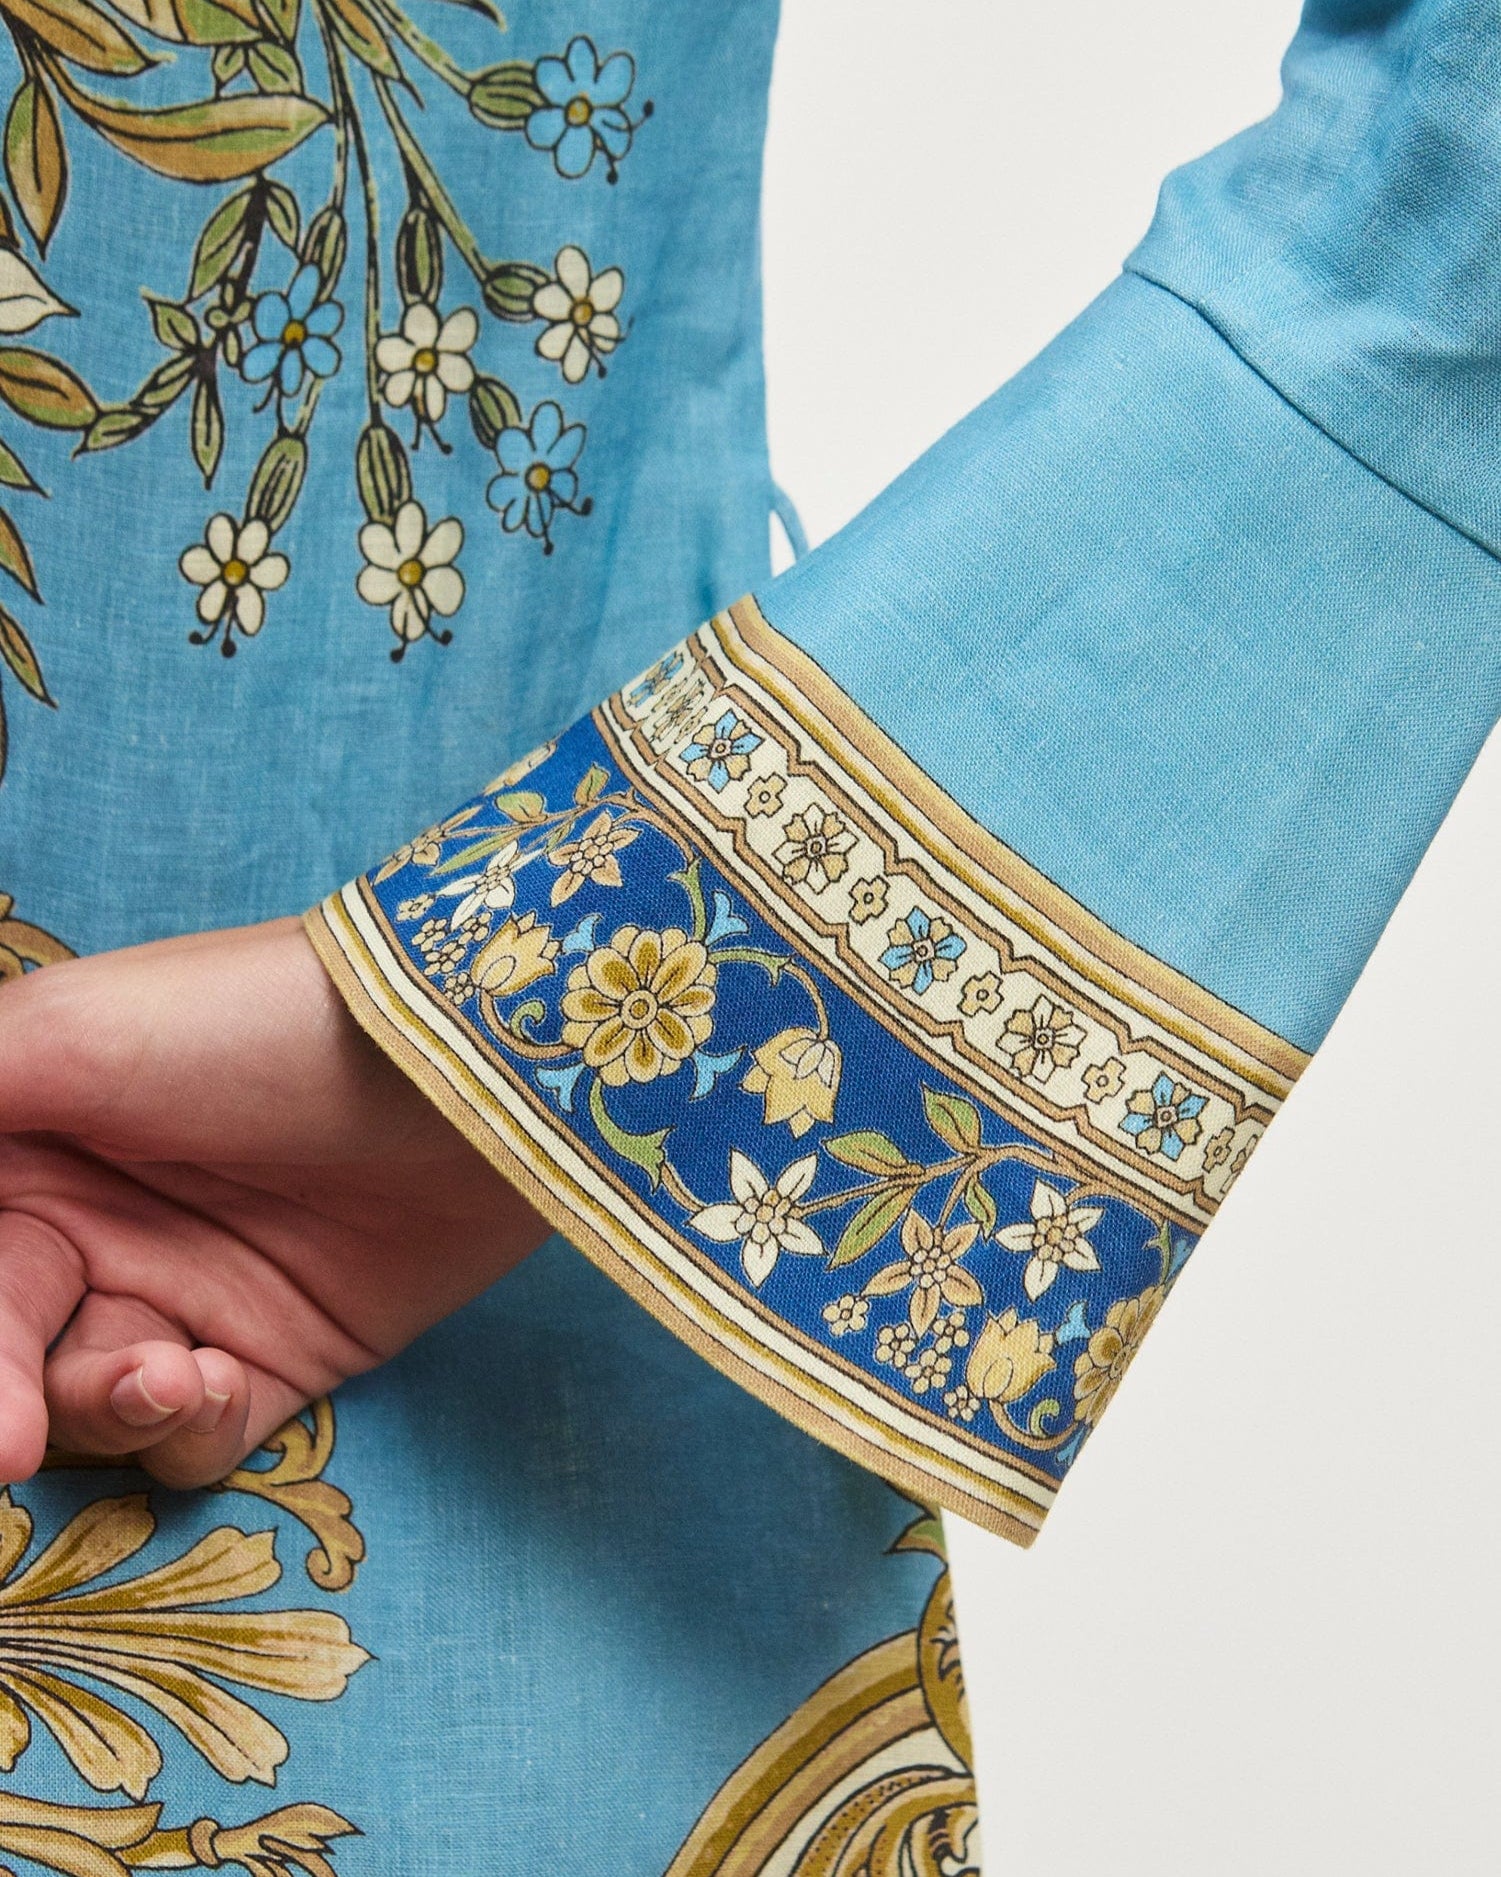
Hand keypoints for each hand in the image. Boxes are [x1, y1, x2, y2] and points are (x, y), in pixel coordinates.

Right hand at [0, 917, 546, 1486]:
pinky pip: (181, 1443)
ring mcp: (180, 1300)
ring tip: (168, 1366)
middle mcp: (90, 1230)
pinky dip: (179, 1430)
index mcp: (25, 1147)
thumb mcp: (61, 1042)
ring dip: (101, 1407)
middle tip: (10, 1437)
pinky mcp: (269, 1363)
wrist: (454, 1074)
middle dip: (2, 1395)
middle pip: (2, 1351)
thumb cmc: (250, 1031)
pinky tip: (213, 1380)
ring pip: (77, 1411)